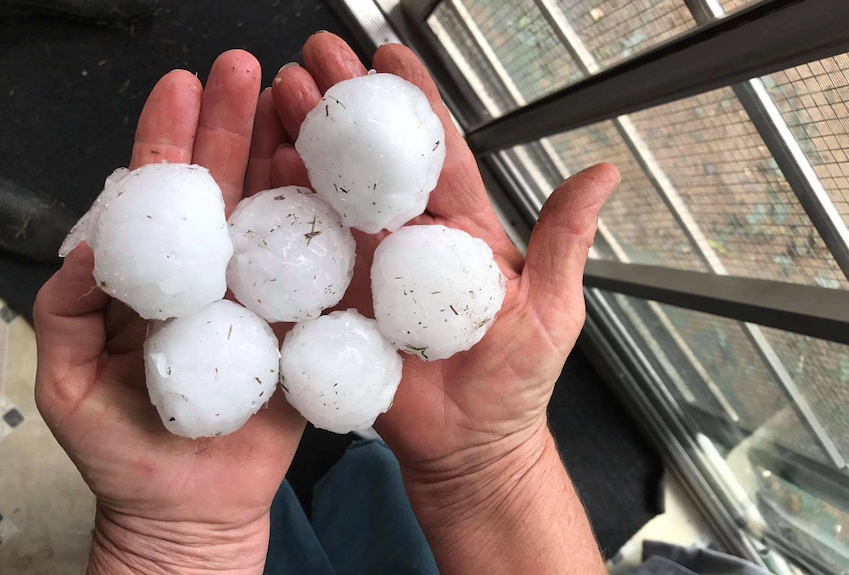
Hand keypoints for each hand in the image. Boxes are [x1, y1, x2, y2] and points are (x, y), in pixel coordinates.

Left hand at [34, 51, 304, 574]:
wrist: (192, 512)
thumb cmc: (126, 455)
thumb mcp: (69, 384)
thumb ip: (67, 312)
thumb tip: (89, 247)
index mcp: (159, 282)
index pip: (163, 199)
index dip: (169, 143)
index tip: (181, 90)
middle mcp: (214, 278)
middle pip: (225, 191)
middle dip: (234, 126)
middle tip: (247, 71)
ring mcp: (261, 299)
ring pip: (275, 217)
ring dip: (285, 158)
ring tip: (298, 105)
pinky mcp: (302, 330)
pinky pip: (317, 275)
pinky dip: (327, 229)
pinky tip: (332, 184)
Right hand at [267, 33, 617, 572]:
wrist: (469, 449)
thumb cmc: (514, 382)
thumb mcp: (552, 310)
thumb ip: (563, 241)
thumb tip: (603, 173)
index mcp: (459, 230)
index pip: (434, 154)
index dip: (413, 104)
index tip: (389, 58)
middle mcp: (406, 240)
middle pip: (371, 162)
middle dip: (344, 105)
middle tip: (315, 58)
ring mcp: (366, 270)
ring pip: (331, 196)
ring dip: (304, 143)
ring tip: (279, 96)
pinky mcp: (335, 305)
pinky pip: (307, 256)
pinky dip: (284, 211)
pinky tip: (265, 169)